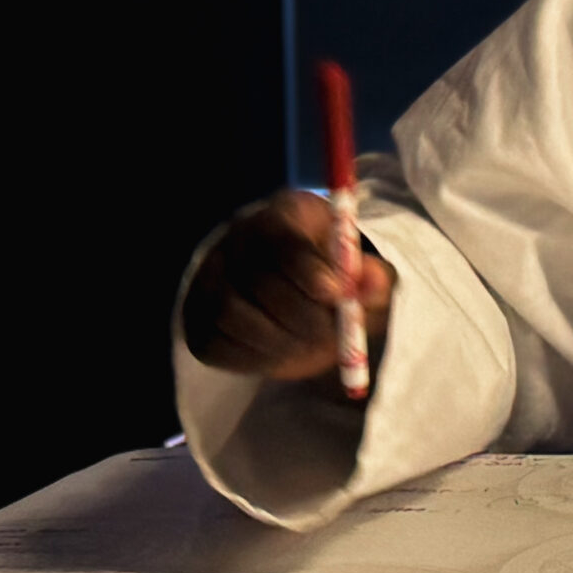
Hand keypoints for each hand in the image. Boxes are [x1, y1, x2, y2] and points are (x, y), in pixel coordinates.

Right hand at [180, 191, 394, 383]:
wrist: (298, 297)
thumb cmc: (335, 279)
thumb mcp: (362, 274)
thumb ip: (372, 276)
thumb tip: (375, 281)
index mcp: (283, 215)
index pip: (282, 239)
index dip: (308, 269)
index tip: (337, 294)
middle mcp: (237, 239)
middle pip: (256, 279)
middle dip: (300, 314)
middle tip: (332, 334)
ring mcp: (210, 277)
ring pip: (231, 314)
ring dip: (278, 339)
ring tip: (310, 345)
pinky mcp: (196, 317)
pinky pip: (215, 342)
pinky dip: (252, 357)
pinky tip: (282, 352)